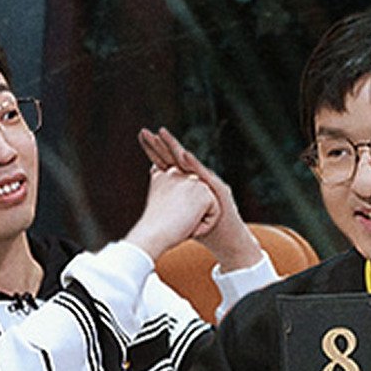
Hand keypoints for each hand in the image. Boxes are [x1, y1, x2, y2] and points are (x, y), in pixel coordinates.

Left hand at [138, 127, 261, 269]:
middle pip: (177, 158)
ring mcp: (209, 183)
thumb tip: (156, 181)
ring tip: (165, 137)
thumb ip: (172, 196)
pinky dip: (194, 166)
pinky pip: (206, 177)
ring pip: (191, 164)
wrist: (227, 239)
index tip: (142, 135)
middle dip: (163, 144)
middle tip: (149, 131)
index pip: (168, 161)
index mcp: (188, 181)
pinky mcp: (219, 191)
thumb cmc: (204, 226)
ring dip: (178, 150)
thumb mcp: (184, 211)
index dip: (156, 149)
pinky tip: (185, 156)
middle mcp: (198, 177)